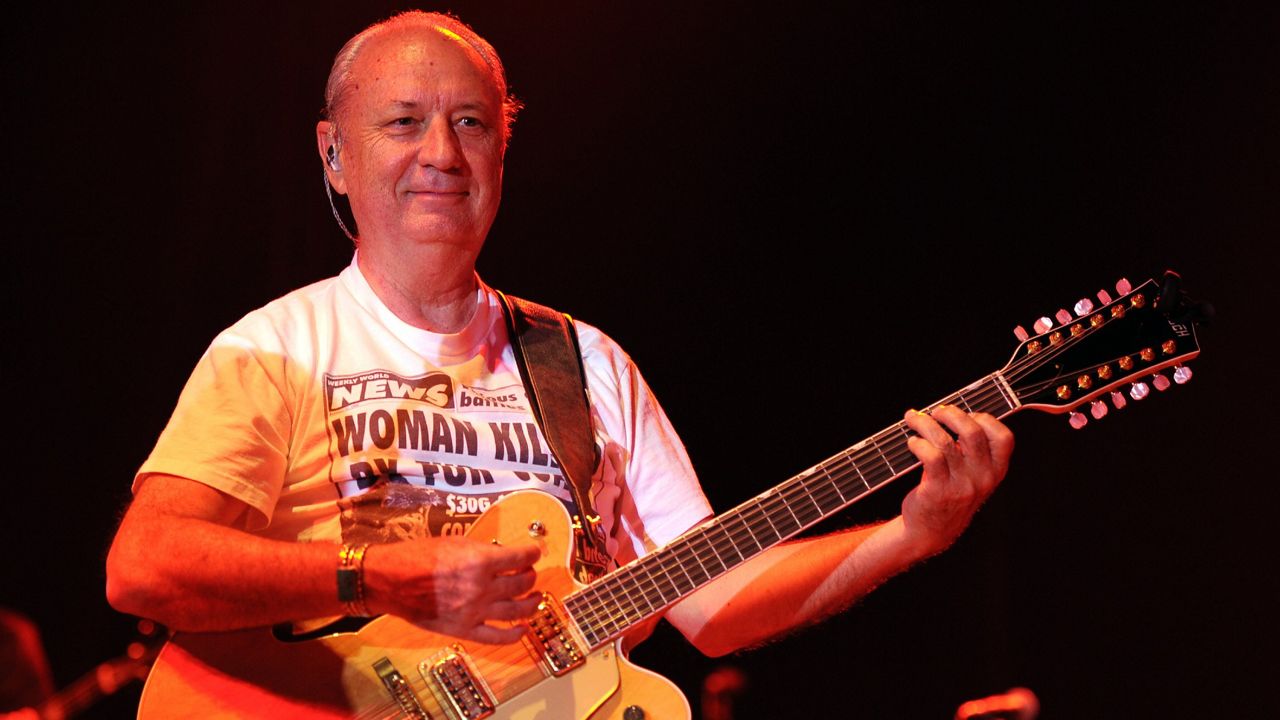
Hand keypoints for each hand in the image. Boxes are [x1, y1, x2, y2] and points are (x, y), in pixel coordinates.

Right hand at [362, 536, 541, 643]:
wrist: (390, 580)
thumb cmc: (417, 557)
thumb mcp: (455, 542)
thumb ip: (483, 551)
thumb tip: (505, 556)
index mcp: (480, 562)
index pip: (521, 557)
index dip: (532, 553)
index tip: (534, 553)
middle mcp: (481, 588)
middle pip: (522, 583)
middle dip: (530, 576)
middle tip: (530, 574)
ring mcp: (474, 612)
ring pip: (516, 611)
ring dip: (531, 604)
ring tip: (536, 598)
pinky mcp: (464, 630)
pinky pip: (497, 637)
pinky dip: (514, 635)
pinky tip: (523, 629)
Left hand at [901, 405, 1013, 557]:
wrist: (931, 532)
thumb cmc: (949, 494)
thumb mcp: (971, 475)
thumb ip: (972, 450)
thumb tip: (952, 412)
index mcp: (996, 471)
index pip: (1004, 437)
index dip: (984, 419)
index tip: (966, 414)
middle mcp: (983, 478)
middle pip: (972, 432)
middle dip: (951, 414)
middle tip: (936, 412)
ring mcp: (962, 486)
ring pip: (945, 441)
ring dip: (925, 423)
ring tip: (914, 419)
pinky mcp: (938, 491)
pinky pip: (930, 456)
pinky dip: (918, 443)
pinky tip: (912, 442)